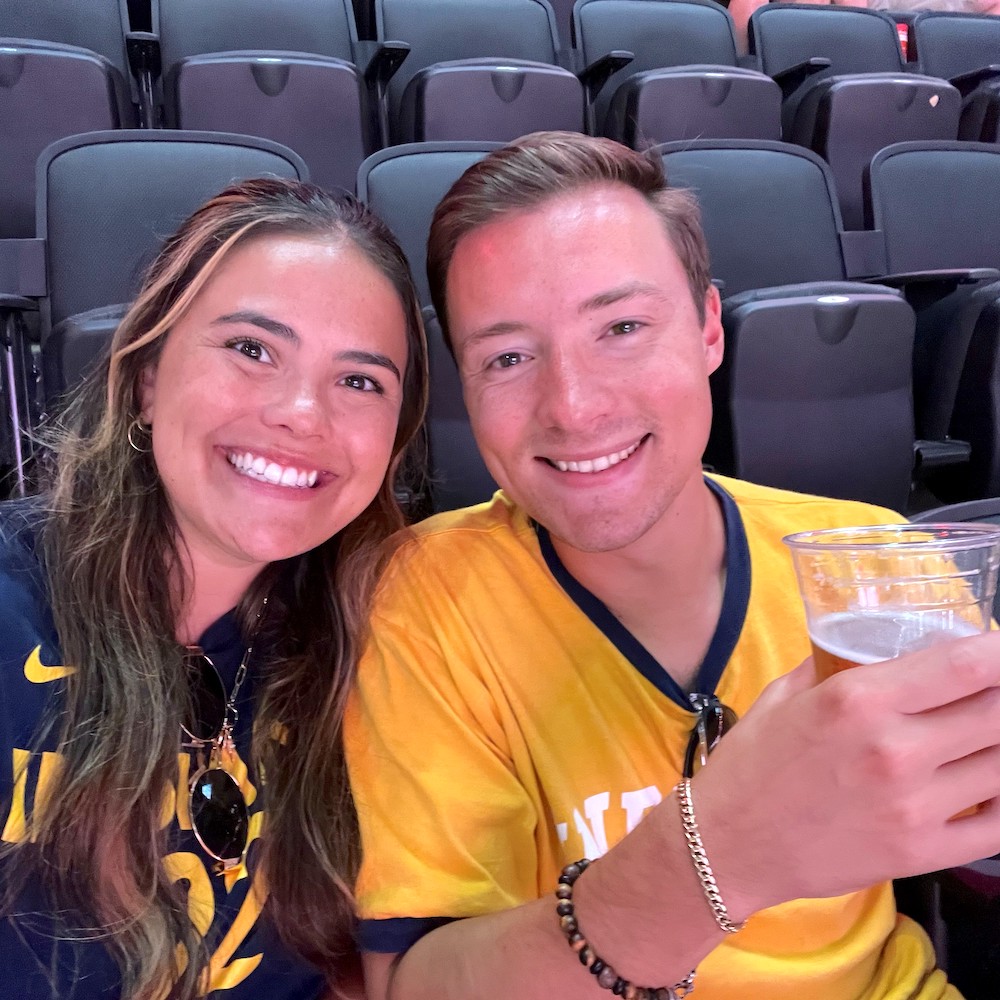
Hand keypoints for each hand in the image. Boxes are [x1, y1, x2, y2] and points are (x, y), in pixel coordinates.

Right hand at [691, 630, 999, 918]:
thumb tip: (871, 646)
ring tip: (986, 735)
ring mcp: (913, 806)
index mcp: (858, 700)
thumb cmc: (751, 763)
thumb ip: (833, 665)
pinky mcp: (921, 853)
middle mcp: (894, 749)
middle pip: (999, 713)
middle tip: (995, 693)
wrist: (728, 844)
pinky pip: (999, 827)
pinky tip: (990, 783)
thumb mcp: (784, 695)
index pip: (966, 666)